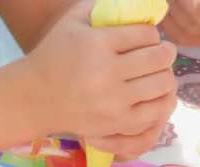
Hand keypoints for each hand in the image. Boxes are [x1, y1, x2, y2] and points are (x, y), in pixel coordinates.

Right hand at [19, 0, 177, 157]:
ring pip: (162, 84)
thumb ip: (101, 7)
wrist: (33, 99)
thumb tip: (135, 5)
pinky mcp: (115, 122)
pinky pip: (153, 111)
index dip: (152, 34)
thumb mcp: (71, 22)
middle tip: (162, 53)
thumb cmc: (53, 56)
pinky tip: (152, 96)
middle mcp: (108, 72)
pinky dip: (159, 102)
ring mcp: (113, 100)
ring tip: (158, 74)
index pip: (146, 34)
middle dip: (165, 52)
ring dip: (165, 76)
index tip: (146, 39)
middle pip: (159, 58)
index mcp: (98, 43)